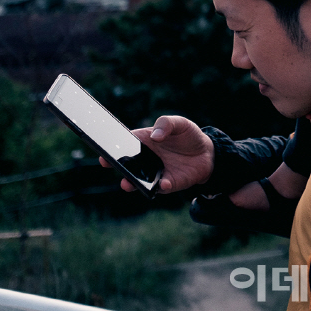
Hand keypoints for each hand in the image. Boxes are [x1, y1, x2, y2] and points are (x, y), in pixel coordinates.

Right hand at [99, 115, 213, 193]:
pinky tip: (161, 184)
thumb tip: (155, 136)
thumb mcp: (179, 123)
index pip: (126, 142)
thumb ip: (166, 124)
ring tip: (127, 182)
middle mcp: (148, 158)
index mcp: (146, 140)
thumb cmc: (188, 135)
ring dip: (132, 182)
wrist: (208, 152)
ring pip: (140, 179)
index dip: (114, 145)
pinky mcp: (169, 183)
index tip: (103, 148)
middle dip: (117, 165)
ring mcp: (157, 172)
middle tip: (106, 164)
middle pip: (129, 163)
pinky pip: (162, 187)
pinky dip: (160, 186)